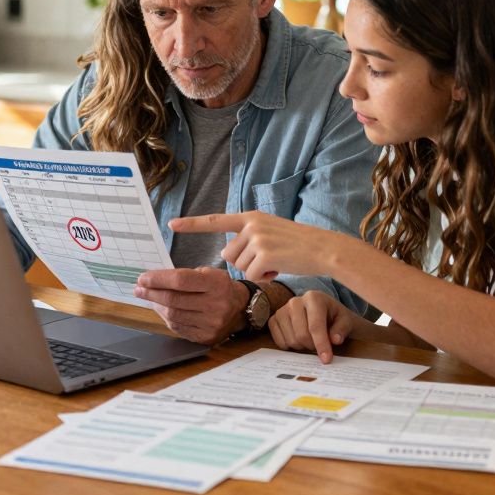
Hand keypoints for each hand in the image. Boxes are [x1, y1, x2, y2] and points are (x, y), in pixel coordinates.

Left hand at [134, 267, 244, 344]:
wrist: (240, 309)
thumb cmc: (219, 287)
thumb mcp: (207, 273)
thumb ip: (183, 277)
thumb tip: (153, 281)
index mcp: (216, 284)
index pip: (180, 281)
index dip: (158, 279)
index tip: (142, 278)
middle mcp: (215, 305)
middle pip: (174, 300)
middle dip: (152, 294)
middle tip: (139, 289)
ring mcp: (211, 323)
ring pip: (173, 316)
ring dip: (157, 306)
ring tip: (150, 299)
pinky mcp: (206, 337)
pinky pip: (179, 328)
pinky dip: (167, 318)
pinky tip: (162, 310)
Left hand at [170, 211, 349, 282]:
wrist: (322, 248)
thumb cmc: (297, 244)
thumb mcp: (269, 232)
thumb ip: (247, 238)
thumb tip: (227, 254)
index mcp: (250, 217)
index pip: (215, 221)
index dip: (192, 224)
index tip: (171, 224)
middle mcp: (251, 224)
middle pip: (228, 255)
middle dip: (244, 263)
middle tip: (269, 258)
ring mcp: (257, 238)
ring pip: (239, 267)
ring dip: (256, 270)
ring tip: (277, 261)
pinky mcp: (264, 254)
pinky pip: (252, 275)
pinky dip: (265, 277)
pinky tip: (280, 268)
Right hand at [268, 291, 355, 363]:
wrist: (324, 313)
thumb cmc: (335, 317)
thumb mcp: (346, 321)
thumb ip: (342, 329)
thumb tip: (335, 339)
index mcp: (313, 298)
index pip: (315, 325)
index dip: (321, 344)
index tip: (326, 359)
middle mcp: (295, 301)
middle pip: (301, 335)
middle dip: (313, 346)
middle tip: (320, 345)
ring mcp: (282, 310)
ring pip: (290, 340)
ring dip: (302, 347)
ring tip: (310, 340)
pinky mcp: (273, 320)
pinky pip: (279, 342)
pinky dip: (290, 347)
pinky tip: (299, 340)